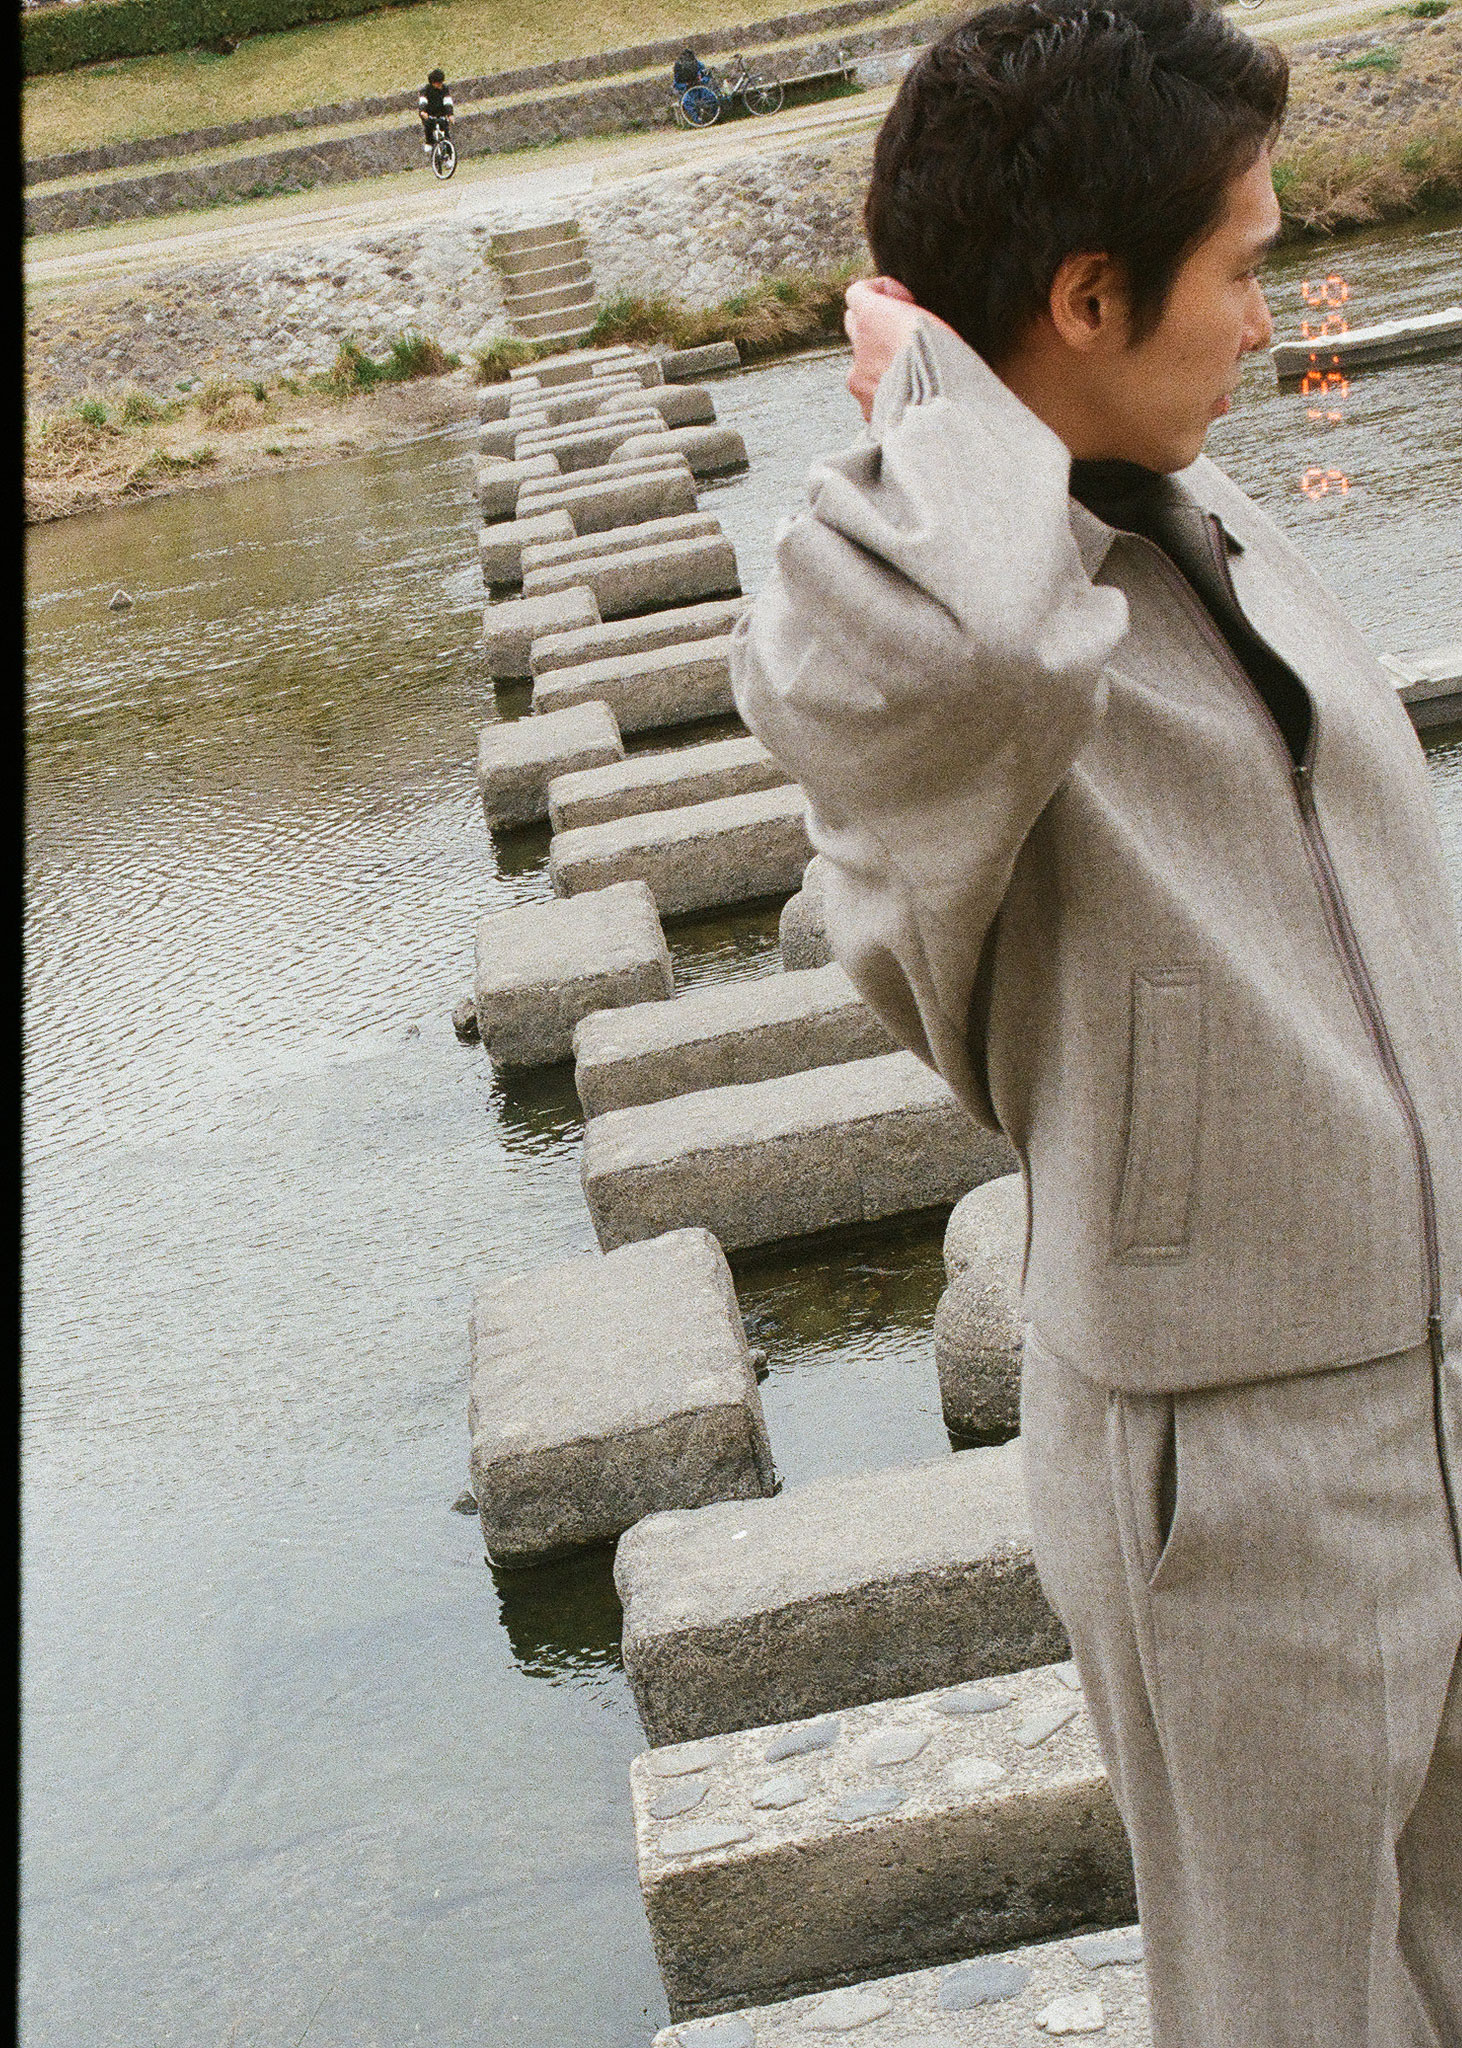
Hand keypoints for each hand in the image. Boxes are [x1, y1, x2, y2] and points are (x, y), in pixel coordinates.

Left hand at [845, 277, 930, 421]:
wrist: (939, 412)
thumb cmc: (944, 362)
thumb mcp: (935, 322)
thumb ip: (911, 316)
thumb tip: (910, 319)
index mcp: (873, 317)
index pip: (858, 293)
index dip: (880, 292)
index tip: (905, 302)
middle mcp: (860, 347)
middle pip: (855, 326)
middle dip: (876, 326)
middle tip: (903, 335)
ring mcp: (859, 381)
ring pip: (863, 364)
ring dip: (883, 363)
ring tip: (913, 372)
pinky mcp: (867, 409)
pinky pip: (871, 396)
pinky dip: (887, 393)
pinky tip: (912, 398)